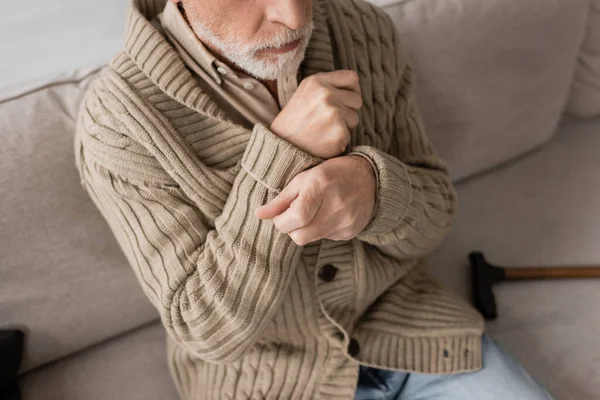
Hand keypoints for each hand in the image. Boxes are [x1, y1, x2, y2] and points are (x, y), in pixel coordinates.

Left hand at [255, 155, 375, 245]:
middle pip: (300, 235)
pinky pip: (325, 239)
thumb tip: (259, 214)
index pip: (296, 217)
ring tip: (314, 211)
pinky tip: (329, 214)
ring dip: (305, 229)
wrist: (370, 178)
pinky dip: (320, 230)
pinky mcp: (351, 232)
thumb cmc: (331, 174)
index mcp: (321, 186)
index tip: (280, 216)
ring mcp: (346, 221)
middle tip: (295, 214)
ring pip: (311, 239)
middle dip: (291, 228)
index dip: (281, 222)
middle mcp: (336, 205)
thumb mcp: (303, 179)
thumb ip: (281, 199)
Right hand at [270, 70, 362, 158]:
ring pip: (354, 118)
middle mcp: (326, 94)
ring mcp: (333, 113)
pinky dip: (340, 140)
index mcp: (317, 81)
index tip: (347, 99)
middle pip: (356, 99)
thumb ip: (327, 86)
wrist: (282, 146)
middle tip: (329, 119)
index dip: (353, 89)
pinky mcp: (339, 132)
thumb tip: (353, 89)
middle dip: (348, 110)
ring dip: (344, 126)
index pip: (352, 78)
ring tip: (324, 129)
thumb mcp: (306, 93)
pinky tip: (324, 140)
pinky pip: (349, 135)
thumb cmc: (295, 121)